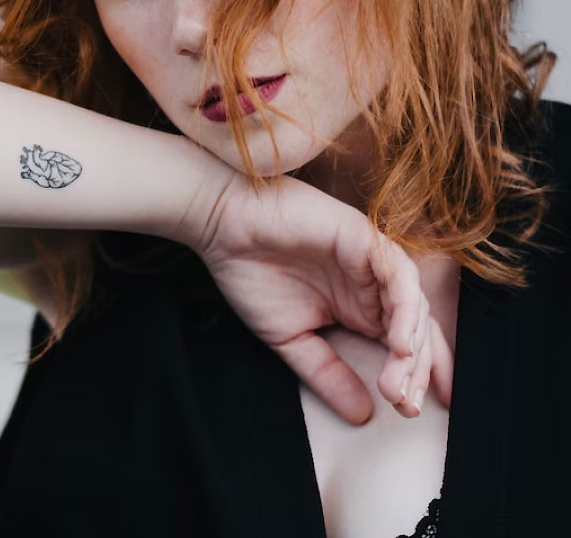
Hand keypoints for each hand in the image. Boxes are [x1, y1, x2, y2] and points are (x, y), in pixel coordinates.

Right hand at [191, 172, 453, 424]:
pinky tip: (399, 343)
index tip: (415, 413)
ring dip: (413, 347)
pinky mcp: (365, 237)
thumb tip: (362, 414)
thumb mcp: (291, 340)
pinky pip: (399, 275)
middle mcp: (371, 286)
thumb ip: (327, 373)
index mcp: (357, 307)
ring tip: (400, 382)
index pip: (402, 345)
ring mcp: (371, 261)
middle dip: (419, 371)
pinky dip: (405, 309)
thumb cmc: (252, 276)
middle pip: (416, 330)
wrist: (223, 229)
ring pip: (414, 305)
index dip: (416, 377)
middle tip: (409, 407)